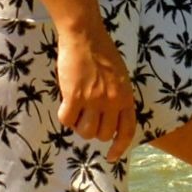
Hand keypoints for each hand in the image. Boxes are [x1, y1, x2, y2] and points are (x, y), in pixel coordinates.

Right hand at [57, 18, 136, 152]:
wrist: (85, 35)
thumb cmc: (101, 51)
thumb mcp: (119, 76)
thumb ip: (117, 96)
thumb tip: (109, 117)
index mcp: (125, 96)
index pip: (126, 130)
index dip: (119, 147)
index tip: (111, 156)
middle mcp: (112, 101)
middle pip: (103, 134)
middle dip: (93, 130)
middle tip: (86, 116)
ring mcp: (93, 100)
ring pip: (85, 131)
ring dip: (79, 125)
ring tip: (76, 109)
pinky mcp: (74, 96)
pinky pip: (67, 120)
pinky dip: (65, 116)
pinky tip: (66, 103)